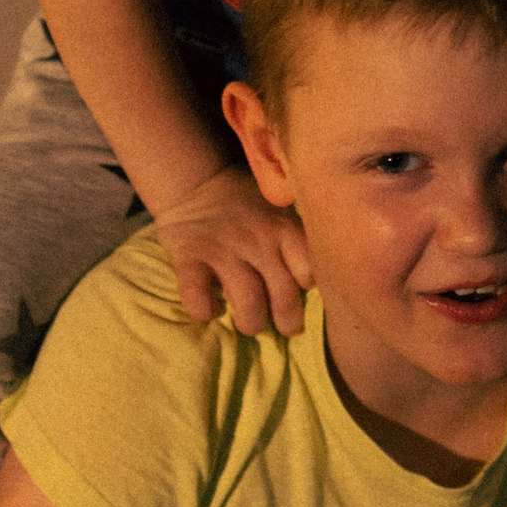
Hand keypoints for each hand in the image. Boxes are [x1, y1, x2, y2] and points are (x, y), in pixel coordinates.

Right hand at [154, 163, 310, 334]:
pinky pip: (196, 295)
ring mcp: (223, 249)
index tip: (302, 292)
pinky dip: (204, 310)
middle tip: (285, 327)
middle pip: (284, 295)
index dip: (307, 288)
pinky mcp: (188, 257)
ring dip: (251, 322)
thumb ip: (296, 237)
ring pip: (248, 302)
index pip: (309, 271)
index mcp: (284, 229)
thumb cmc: (246, 203)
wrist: (196, 180)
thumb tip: (317, 279)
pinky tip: (210, 310)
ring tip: (249, 323)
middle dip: (288, 322)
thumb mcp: (279, 209)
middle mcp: (258, 240)